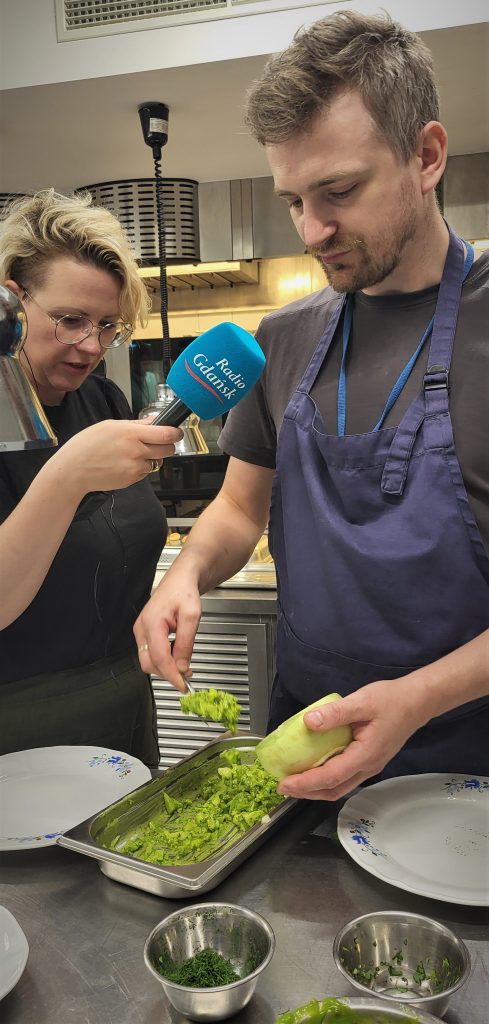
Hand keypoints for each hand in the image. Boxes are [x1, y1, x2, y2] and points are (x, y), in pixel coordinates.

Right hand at [53, 419, 182, 494]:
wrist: (73, 470)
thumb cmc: (86, 445)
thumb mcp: (109, 426)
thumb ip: (135, 424)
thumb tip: (154, 421)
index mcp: (131, 433)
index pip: (166, 434)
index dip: (176, 433)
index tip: (177, 432)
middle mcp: (136, 450)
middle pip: (168, 449)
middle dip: (166, 446)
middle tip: (157, 443)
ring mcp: (135, 466)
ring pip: (156, 462)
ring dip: (150, 458)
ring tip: (130, 454)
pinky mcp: (132, 479)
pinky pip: (144, 472)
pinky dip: (139, 468)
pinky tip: (122, 464)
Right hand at [134, 562, 201, 690]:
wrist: (180, 580)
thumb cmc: (184, 592)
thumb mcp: (192, 616)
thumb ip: (186, 643)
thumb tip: (182, 667)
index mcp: (152, 622)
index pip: (159, 658)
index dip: (172, 675)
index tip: (183, 686)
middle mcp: (142, 628)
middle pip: (149, 664)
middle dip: (167, 674)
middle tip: (187, 677)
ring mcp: (140, 631)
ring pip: (148, 661)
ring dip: (165, 668)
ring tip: (184, 665)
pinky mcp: (144, 633)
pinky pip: (150, 654)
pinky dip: (163, 661)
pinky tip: (176, 658)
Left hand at [276, 675, 431, 801]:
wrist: (417, 702)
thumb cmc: (391, 700)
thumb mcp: (361, 701)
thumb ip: (335, 713)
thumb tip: (308, 722)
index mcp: (365, 755)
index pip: (331, 776)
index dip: (306, 783)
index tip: (285, 783)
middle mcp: (368, 766)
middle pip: (334, 790)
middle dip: (307, 792)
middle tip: (284, 787)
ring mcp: (370, 766)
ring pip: (340, 786)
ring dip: (316, 788)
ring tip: (295, 781)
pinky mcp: (369, 760)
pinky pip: (345, 776)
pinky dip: (326, 778)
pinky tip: (314, 767)